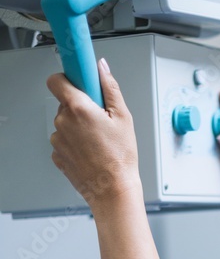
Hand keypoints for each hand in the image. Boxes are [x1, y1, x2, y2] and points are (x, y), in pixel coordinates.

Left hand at [47, 59, 141, 209]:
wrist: (113, 190)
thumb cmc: (120, 158)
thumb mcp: (123, 117)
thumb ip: (110, 87)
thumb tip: (101, 68)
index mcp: (78, 108)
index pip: (56, 80)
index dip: (67, 80)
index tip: (78, 84)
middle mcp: (62, 122)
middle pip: (64, 103)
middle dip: (80, 107)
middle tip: (100, 121)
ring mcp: (57, 140)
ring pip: (64, 124)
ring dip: (77, 127)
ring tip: (97, 141)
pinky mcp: (57, 155)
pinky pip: (64, 141)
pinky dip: (74, 144)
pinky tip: (90, 152)